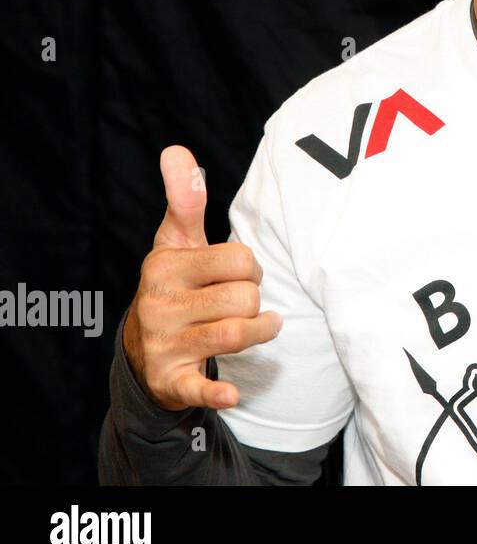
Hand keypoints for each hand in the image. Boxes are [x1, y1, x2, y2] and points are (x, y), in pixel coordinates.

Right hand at [122, 145, 282, 410]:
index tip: (241, 274)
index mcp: (164, 267)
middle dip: (256, 300)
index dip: (251, 268)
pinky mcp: (171, 382)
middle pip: (244, 297)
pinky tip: (233, 393)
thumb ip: (185, 200)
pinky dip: (217, 393)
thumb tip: (177, 150)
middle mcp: (159, 305)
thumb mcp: (177, 242)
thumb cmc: (177, 285)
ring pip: (236, 333)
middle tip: (245, 302)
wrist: (145, 351)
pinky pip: (199, 388)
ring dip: (261, 331)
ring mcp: (164, 345)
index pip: (240, 259)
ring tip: (264, 327)